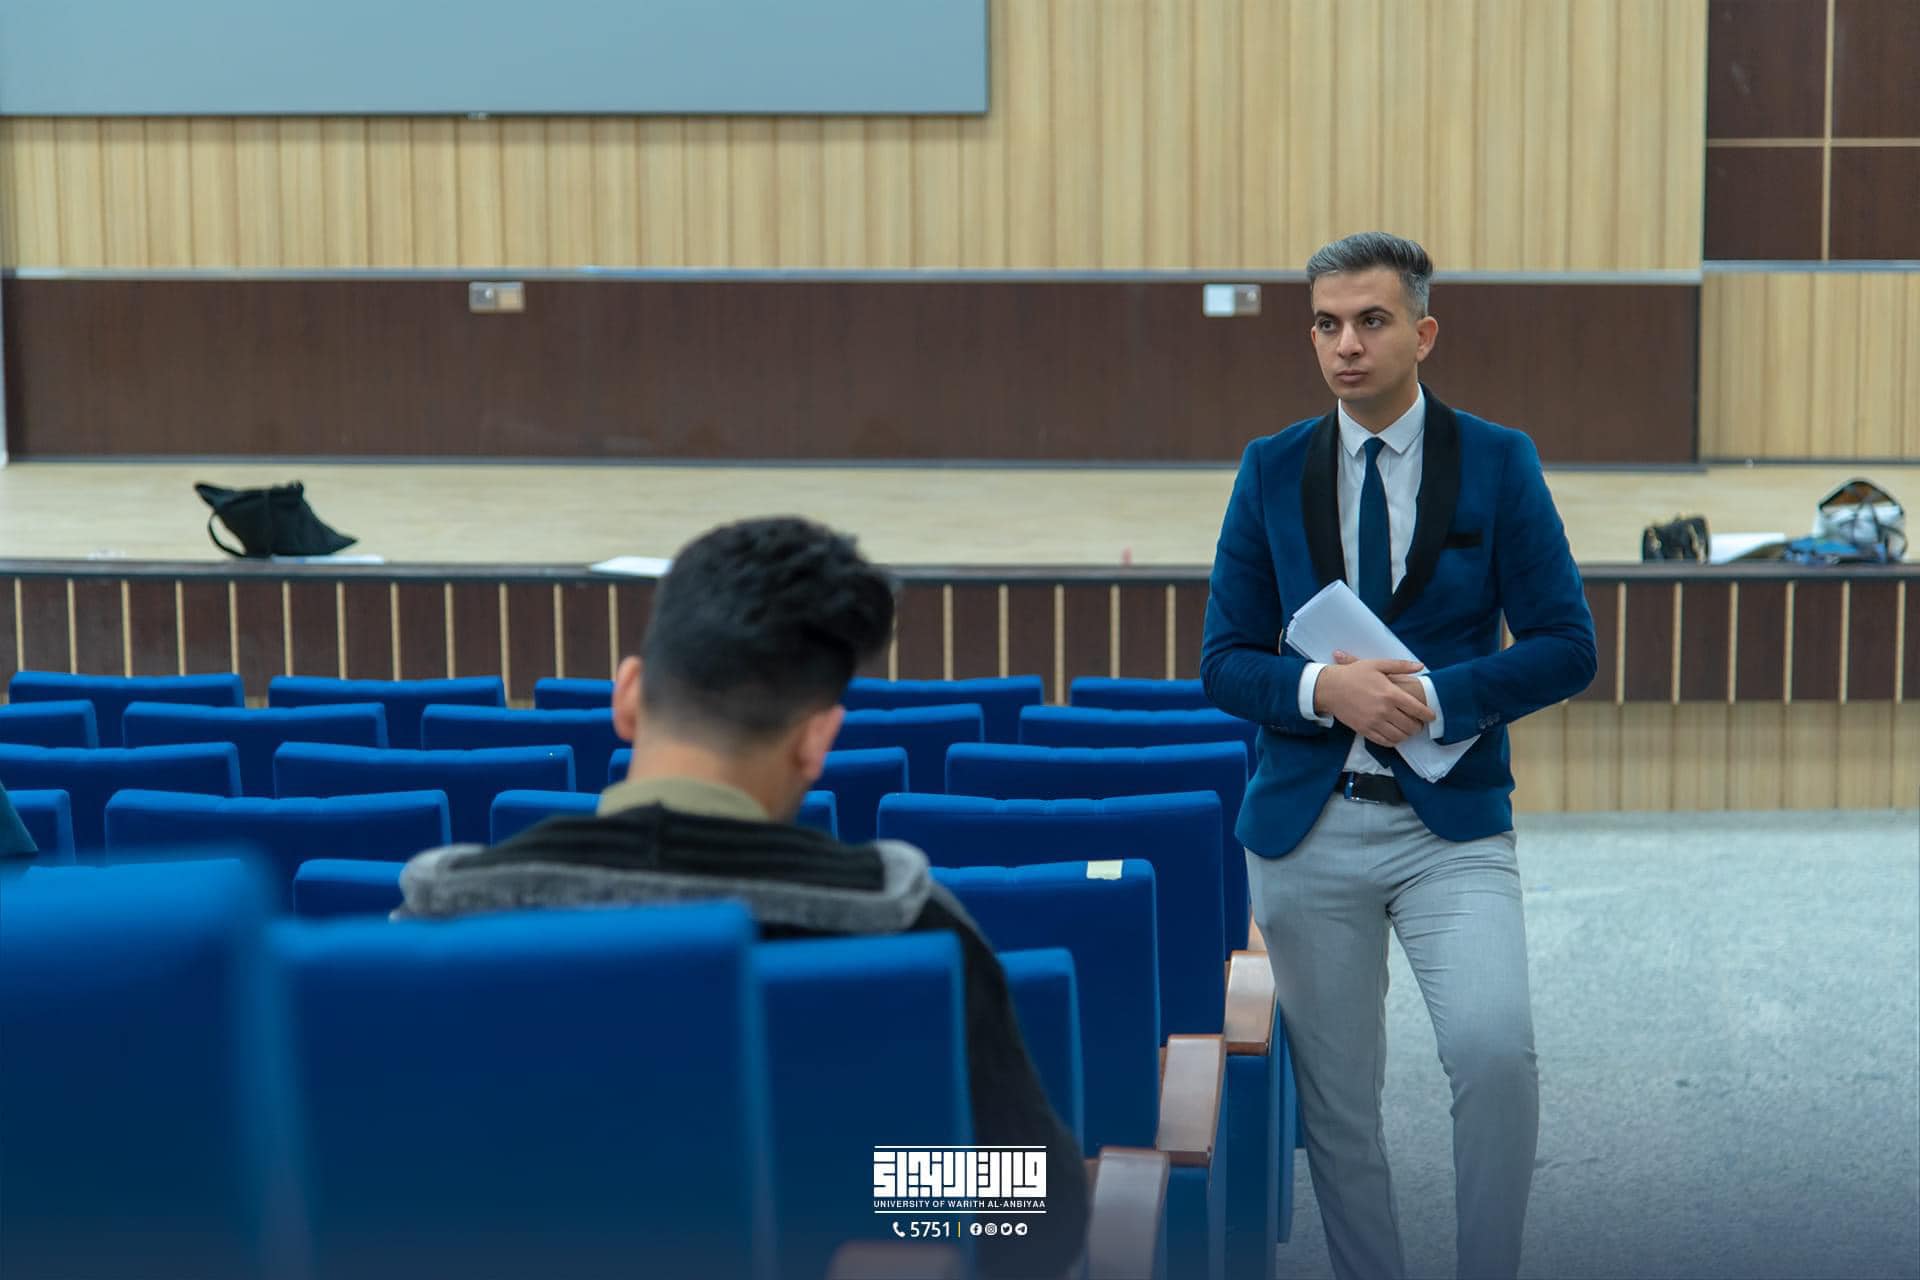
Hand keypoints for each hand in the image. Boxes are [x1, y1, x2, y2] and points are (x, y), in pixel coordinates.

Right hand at [1314, 651, 1436, 746]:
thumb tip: (1421, 666)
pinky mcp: (1364, 730)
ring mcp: (1374, 722)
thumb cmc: (1354, 674)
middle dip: (1418, 726)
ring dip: (1407, 735)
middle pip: (1411, 726)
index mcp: (1390, 693)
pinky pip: (1385, 742)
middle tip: (1418, 723)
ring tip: (1407, 729)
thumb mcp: (1377, 664)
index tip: (1431, 716)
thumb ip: (1401, 666)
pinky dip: (1394, 741)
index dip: (1428, 715)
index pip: (1417, 709)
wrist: (1330, 687)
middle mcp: (1384, 710)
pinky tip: (1394, 735)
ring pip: (1400, 736)